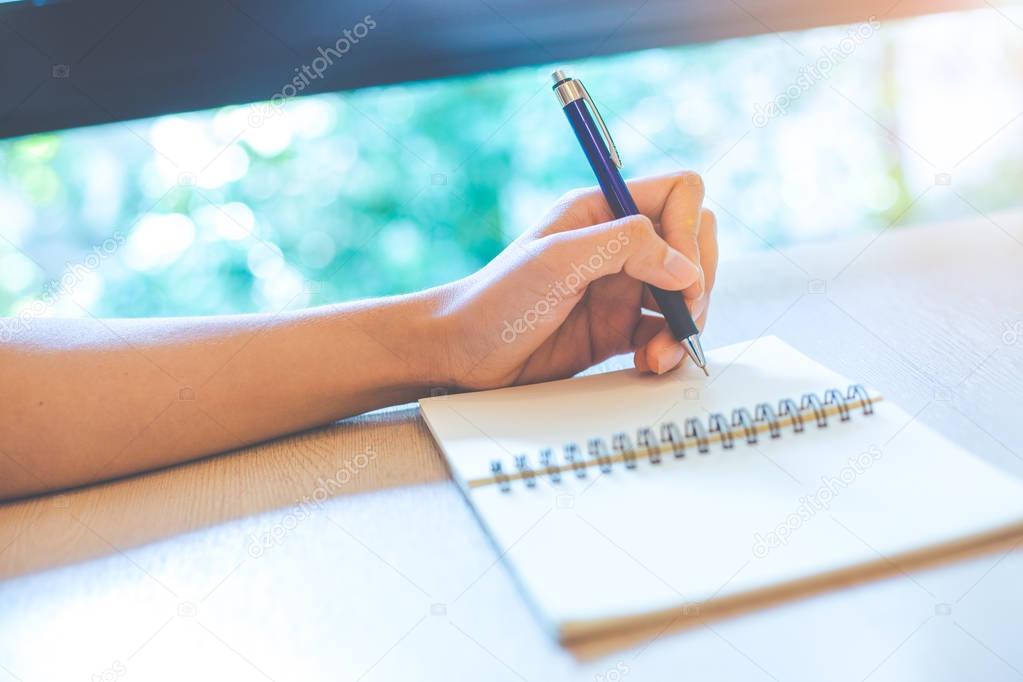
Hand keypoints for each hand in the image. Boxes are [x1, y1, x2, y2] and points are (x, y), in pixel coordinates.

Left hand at [435, 171, 717, 389]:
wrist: (461, 354)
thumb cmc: (495, 300)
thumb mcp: (557, 261)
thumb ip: (624, 247)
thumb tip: (686, 268)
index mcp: (602, 210)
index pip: (679, 195)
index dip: (689, 231)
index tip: (678, 274)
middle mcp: (617, 244)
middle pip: (692, 245)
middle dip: (698, 284)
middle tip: (683, 318)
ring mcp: (620, 287)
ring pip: (685, 293)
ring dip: (686, 324)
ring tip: (660, 355)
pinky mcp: (617, 327)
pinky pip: (665, 331)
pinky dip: (668, 348)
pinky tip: (647, 363)